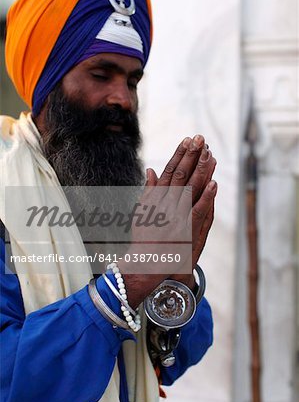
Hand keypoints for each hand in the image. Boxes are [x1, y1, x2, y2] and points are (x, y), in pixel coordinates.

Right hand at [146, 135, 216, 288]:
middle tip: (200, 138)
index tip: (187, 140)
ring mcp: (176, 217)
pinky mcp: (187, 230)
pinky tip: (214, 183)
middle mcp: (166, 204)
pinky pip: (199, 210)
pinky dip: (207, 197)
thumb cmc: (143, 237)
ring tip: (210, 153)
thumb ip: (148, 190)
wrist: (145, 262)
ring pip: (191, 189)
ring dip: (201, 170)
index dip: (179, 154)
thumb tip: (151, 169)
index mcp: (156, 198)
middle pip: (182, 175)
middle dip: (191, 155)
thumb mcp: (141, 211)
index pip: (169, 170)